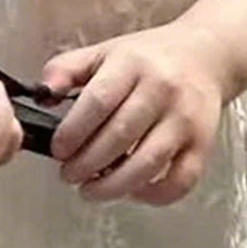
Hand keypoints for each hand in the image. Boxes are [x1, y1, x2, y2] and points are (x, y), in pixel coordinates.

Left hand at [41, 26, 224, 204]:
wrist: (205, 55)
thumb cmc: (147, 59)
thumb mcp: (104, 52)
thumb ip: (67, 69)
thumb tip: (41, 95)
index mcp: (132, 64)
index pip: (98, 101)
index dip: (73, 132)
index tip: (57, 150)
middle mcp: (162, 90)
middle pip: (120, 136)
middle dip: (87, 164)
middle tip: (68, 175)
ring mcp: (185, 120)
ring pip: (148, 163)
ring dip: (113, 185)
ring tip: (90, 190)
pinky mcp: (202, 145)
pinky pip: (179, 181)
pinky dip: (153, 195)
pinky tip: (131, 190)